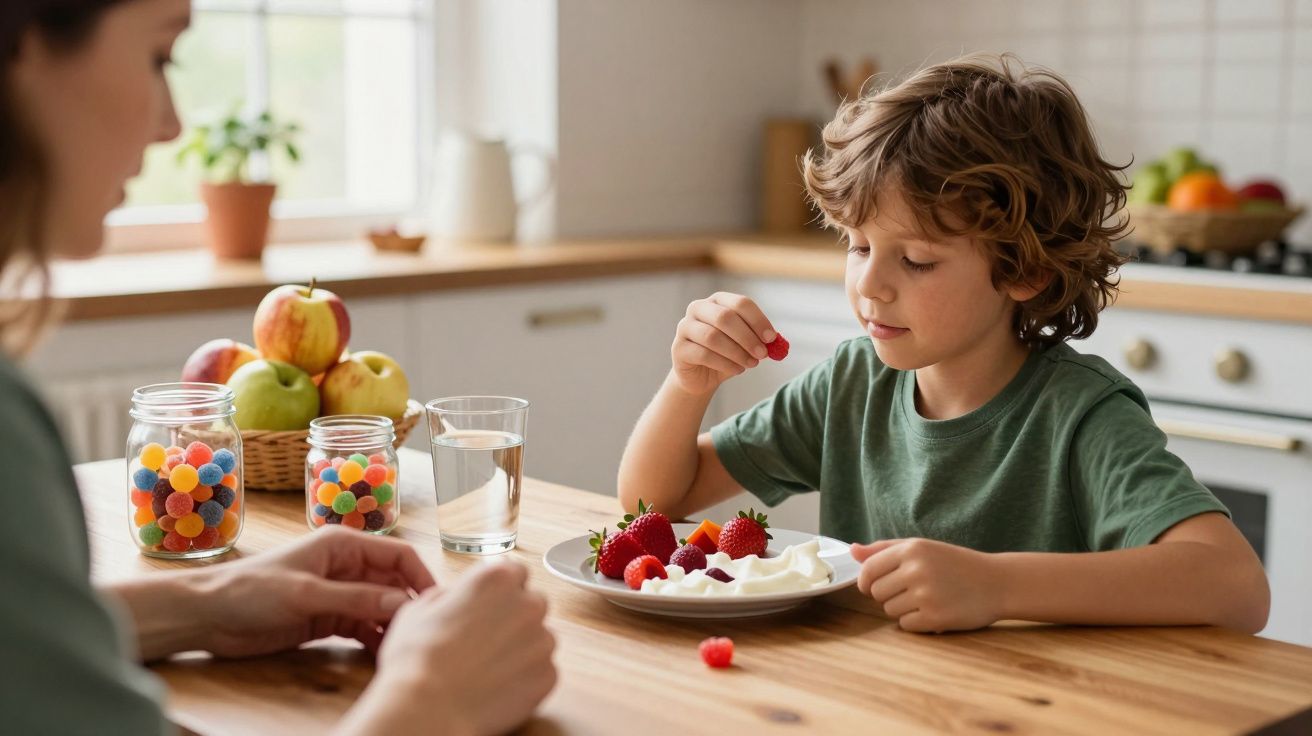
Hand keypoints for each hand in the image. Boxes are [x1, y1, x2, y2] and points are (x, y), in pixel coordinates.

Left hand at [199, 526, 436, 657]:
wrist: (207, 615)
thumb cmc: (250, 591)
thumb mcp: (306, 593)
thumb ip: (355, 599)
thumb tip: (402, 604)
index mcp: (344, 545)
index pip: (398, 555)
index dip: (420, 576)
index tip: (436, 603)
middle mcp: (346, 566)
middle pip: (393, 583)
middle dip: (409, 605)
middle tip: (422, 631)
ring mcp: (337, 593)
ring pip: (380, 607)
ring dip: (393, 624)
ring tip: (405, 646)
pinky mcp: (327, 618)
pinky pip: (362, 626)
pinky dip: (374, 638)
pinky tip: (383, 653)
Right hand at [367, 562, 556, 735]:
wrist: (428, 707)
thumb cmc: (418, 657)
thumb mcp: (420, 608)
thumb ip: (449, 594)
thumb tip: (457, 597)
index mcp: (497, 579)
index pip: (515, 571)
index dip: (501, 589)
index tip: (491, 604)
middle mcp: (527, 604)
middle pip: (532, 603)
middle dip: (515, 616)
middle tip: (487, 638)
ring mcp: (542, 641)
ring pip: (539, 638)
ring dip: (522, 647)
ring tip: (489, 666)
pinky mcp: (547, 675)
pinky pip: (542, 670)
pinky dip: (526, 677)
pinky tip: (498, 685)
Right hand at [671, 292, 775, 394]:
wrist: (701, 375)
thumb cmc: (727, 354)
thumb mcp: (746, 344)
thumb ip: (759, 339)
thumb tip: (775, 340)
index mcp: (718, 301)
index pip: (740, 303)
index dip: (758, 320)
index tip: (771, 338)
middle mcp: (698, 308)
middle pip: (725, 317)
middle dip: (747, 337)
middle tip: (763, 354)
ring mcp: (685, 327)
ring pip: (713, 337)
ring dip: (737, 353)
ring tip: (751, 364)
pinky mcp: (678, 348)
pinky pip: (704, 355)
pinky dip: (725, 364)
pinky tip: (737, 370)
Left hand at [852, 538, 1002, 632]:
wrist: (998, 583)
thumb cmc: (955, 564)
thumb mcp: (921, 548)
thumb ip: (884, 549)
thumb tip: (852, 550)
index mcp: (911, 549)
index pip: (868, 570)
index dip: (867, 582)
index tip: (876, 585)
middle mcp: (916, 570)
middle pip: (876, 593)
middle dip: (889, 595)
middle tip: (912, 591)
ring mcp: (926, 594)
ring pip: (890, 610)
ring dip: (903, 609)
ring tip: (927, 599)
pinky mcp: (936, 618)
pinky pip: (906, 625)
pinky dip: (916, 622)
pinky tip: (934, 612)